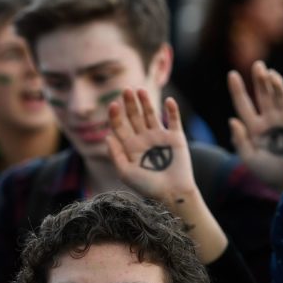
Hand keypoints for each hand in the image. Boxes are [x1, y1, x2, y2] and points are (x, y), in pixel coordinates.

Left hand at [105, 88, 198, 211]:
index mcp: (130, 147)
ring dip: (146, 102)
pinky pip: (174, 120)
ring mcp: (160, 137)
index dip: (116, 115)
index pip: (120, 127)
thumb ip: (115, 154)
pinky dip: (172, 110)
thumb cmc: (147, 186)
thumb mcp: (126, 172)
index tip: (113, 105)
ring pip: (151, 114)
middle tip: (126, 90)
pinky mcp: (176, 138)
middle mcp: (144, 139)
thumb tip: (107, 135)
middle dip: (129, 104)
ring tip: (140, 90)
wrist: (172, 193)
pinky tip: (168, 101)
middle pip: (134, 117)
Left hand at [228, 61, 282, 189]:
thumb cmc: (269, 174)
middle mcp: (270, 120)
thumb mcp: (251, 159)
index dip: (238, 90)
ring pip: (280, 96)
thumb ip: (240, 141)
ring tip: (270, 74)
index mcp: (254, 128)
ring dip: (276, 84)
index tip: (232, 74)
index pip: (244, 104)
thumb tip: (232, 120)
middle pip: (263, 95)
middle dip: (260, 80)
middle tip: (257, 65)